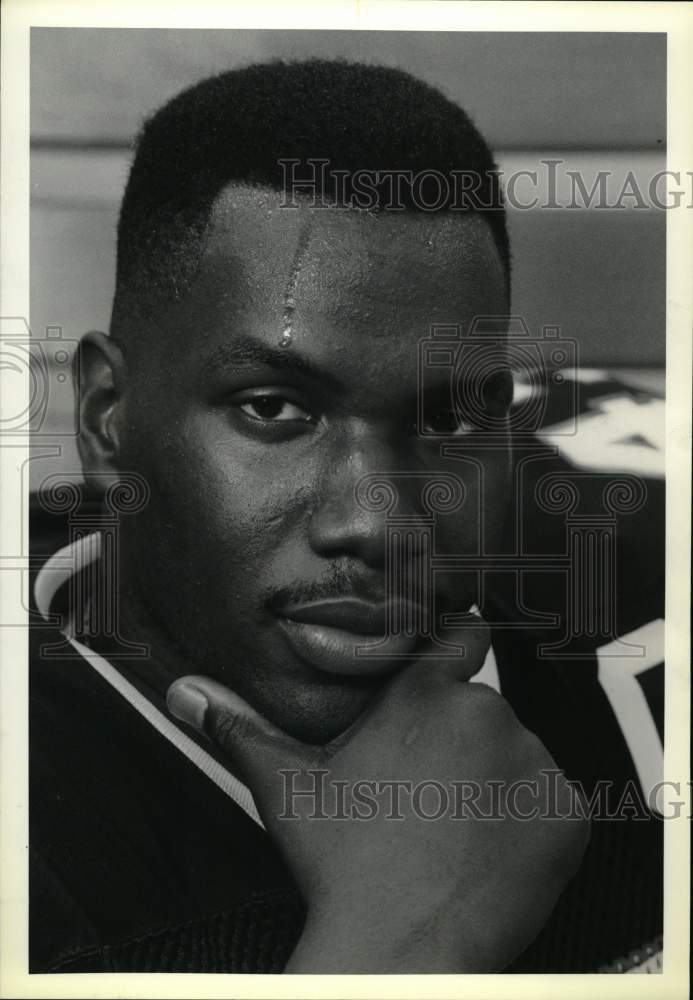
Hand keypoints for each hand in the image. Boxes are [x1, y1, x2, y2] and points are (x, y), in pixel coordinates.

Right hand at [167, 619, 588, 971]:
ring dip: (497, 784)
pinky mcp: (567, 812)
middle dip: (462, 742)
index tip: (447, 679)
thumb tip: (182, 691)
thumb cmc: (343, 865)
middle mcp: (486, 711)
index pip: (461, 636)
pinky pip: (554, 805)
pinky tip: (488, 855)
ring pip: (519, 758)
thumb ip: (239, 727)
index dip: (456, 653)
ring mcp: (534, 761)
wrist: (400, 949)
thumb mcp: (288, 787)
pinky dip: (531, 826)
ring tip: (453, 831)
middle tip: (425, 795)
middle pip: (483, 711)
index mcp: (423, 693)